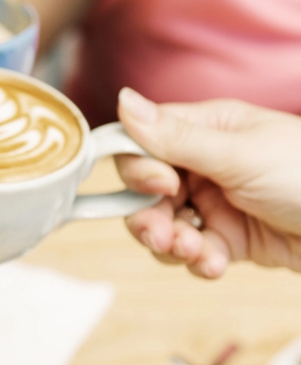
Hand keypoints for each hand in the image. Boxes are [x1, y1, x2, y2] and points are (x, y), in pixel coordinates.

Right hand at [116, 88, 300, 277]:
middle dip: (148, 217)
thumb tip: (123, 100)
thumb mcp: (240, 155)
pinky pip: (192, 250)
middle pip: (145, 192)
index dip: (138, 169)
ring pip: (163, 225)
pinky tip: (215, 263)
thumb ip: (175, 138)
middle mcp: (205, 164)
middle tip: (161, 236)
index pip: (144, 144)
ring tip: (193, 252)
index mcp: (207, 130)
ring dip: (171, 244)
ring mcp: (216, 202)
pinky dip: (197, 260)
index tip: (158, 187)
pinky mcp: (228, 238)